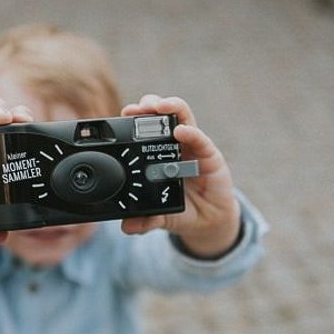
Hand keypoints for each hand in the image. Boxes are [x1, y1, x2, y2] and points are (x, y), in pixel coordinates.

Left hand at [120, 95, 240, 257]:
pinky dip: (190, 132)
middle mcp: (174, 145)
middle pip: (161, 115)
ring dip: (170, 107)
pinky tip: (181, 131)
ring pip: (182, 117)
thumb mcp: (160, 217)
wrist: (209, 221)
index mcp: (157, 154)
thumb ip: (145, 220)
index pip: (144, 129)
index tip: (123, 114)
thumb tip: (127, 227)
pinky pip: (200, 139)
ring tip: (157, 106)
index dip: (134, 119)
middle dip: (148, 106)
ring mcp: (193, 147)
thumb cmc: (182, 210)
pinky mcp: (210, 155)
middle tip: (136, 108)